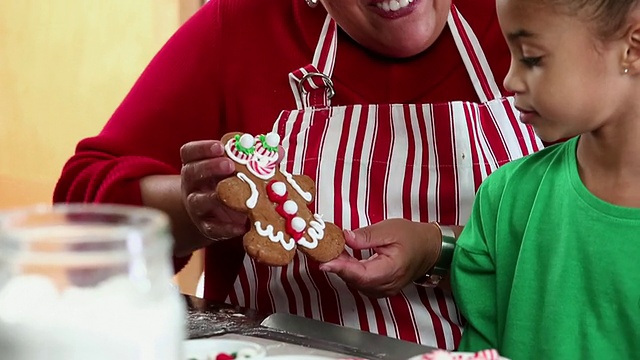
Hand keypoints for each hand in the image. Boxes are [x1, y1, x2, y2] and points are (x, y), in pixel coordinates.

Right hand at [180, 140, 248, 241]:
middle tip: (230, 164)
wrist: (216, 215)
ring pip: (198, 201)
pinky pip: (212, 228)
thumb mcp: (237, 169)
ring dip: (215, 197)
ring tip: (232, 192)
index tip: (220, 146)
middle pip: (192, 173)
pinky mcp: (206, 227)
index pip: (190, 152)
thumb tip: (279, 151)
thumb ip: (255, 158)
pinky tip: (242, 225)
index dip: (202, 148)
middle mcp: (192, 185)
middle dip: (210, 167)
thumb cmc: (228, 183)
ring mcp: (196, 207)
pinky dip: (227, 227)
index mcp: (197, 164)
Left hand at [319, 219, 441, 297]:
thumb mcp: (389, 229)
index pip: (361, 274)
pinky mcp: (379, 289)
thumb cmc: (412, 238)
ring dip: (342, 269)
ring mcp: (383, 290)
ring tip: (331, 252)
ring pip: (355, 283)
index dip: (341, 268)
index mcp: (391, 270)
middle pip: (355, 280)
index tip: (324, 262)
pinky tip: (343, 260)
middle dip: (337, 266)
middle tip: (323, 251)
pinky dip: (349, 272)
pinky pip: (360, 283)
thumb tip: (345, 237)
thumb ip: (366, 236)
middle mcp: (387, 285)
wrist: (428, 250)